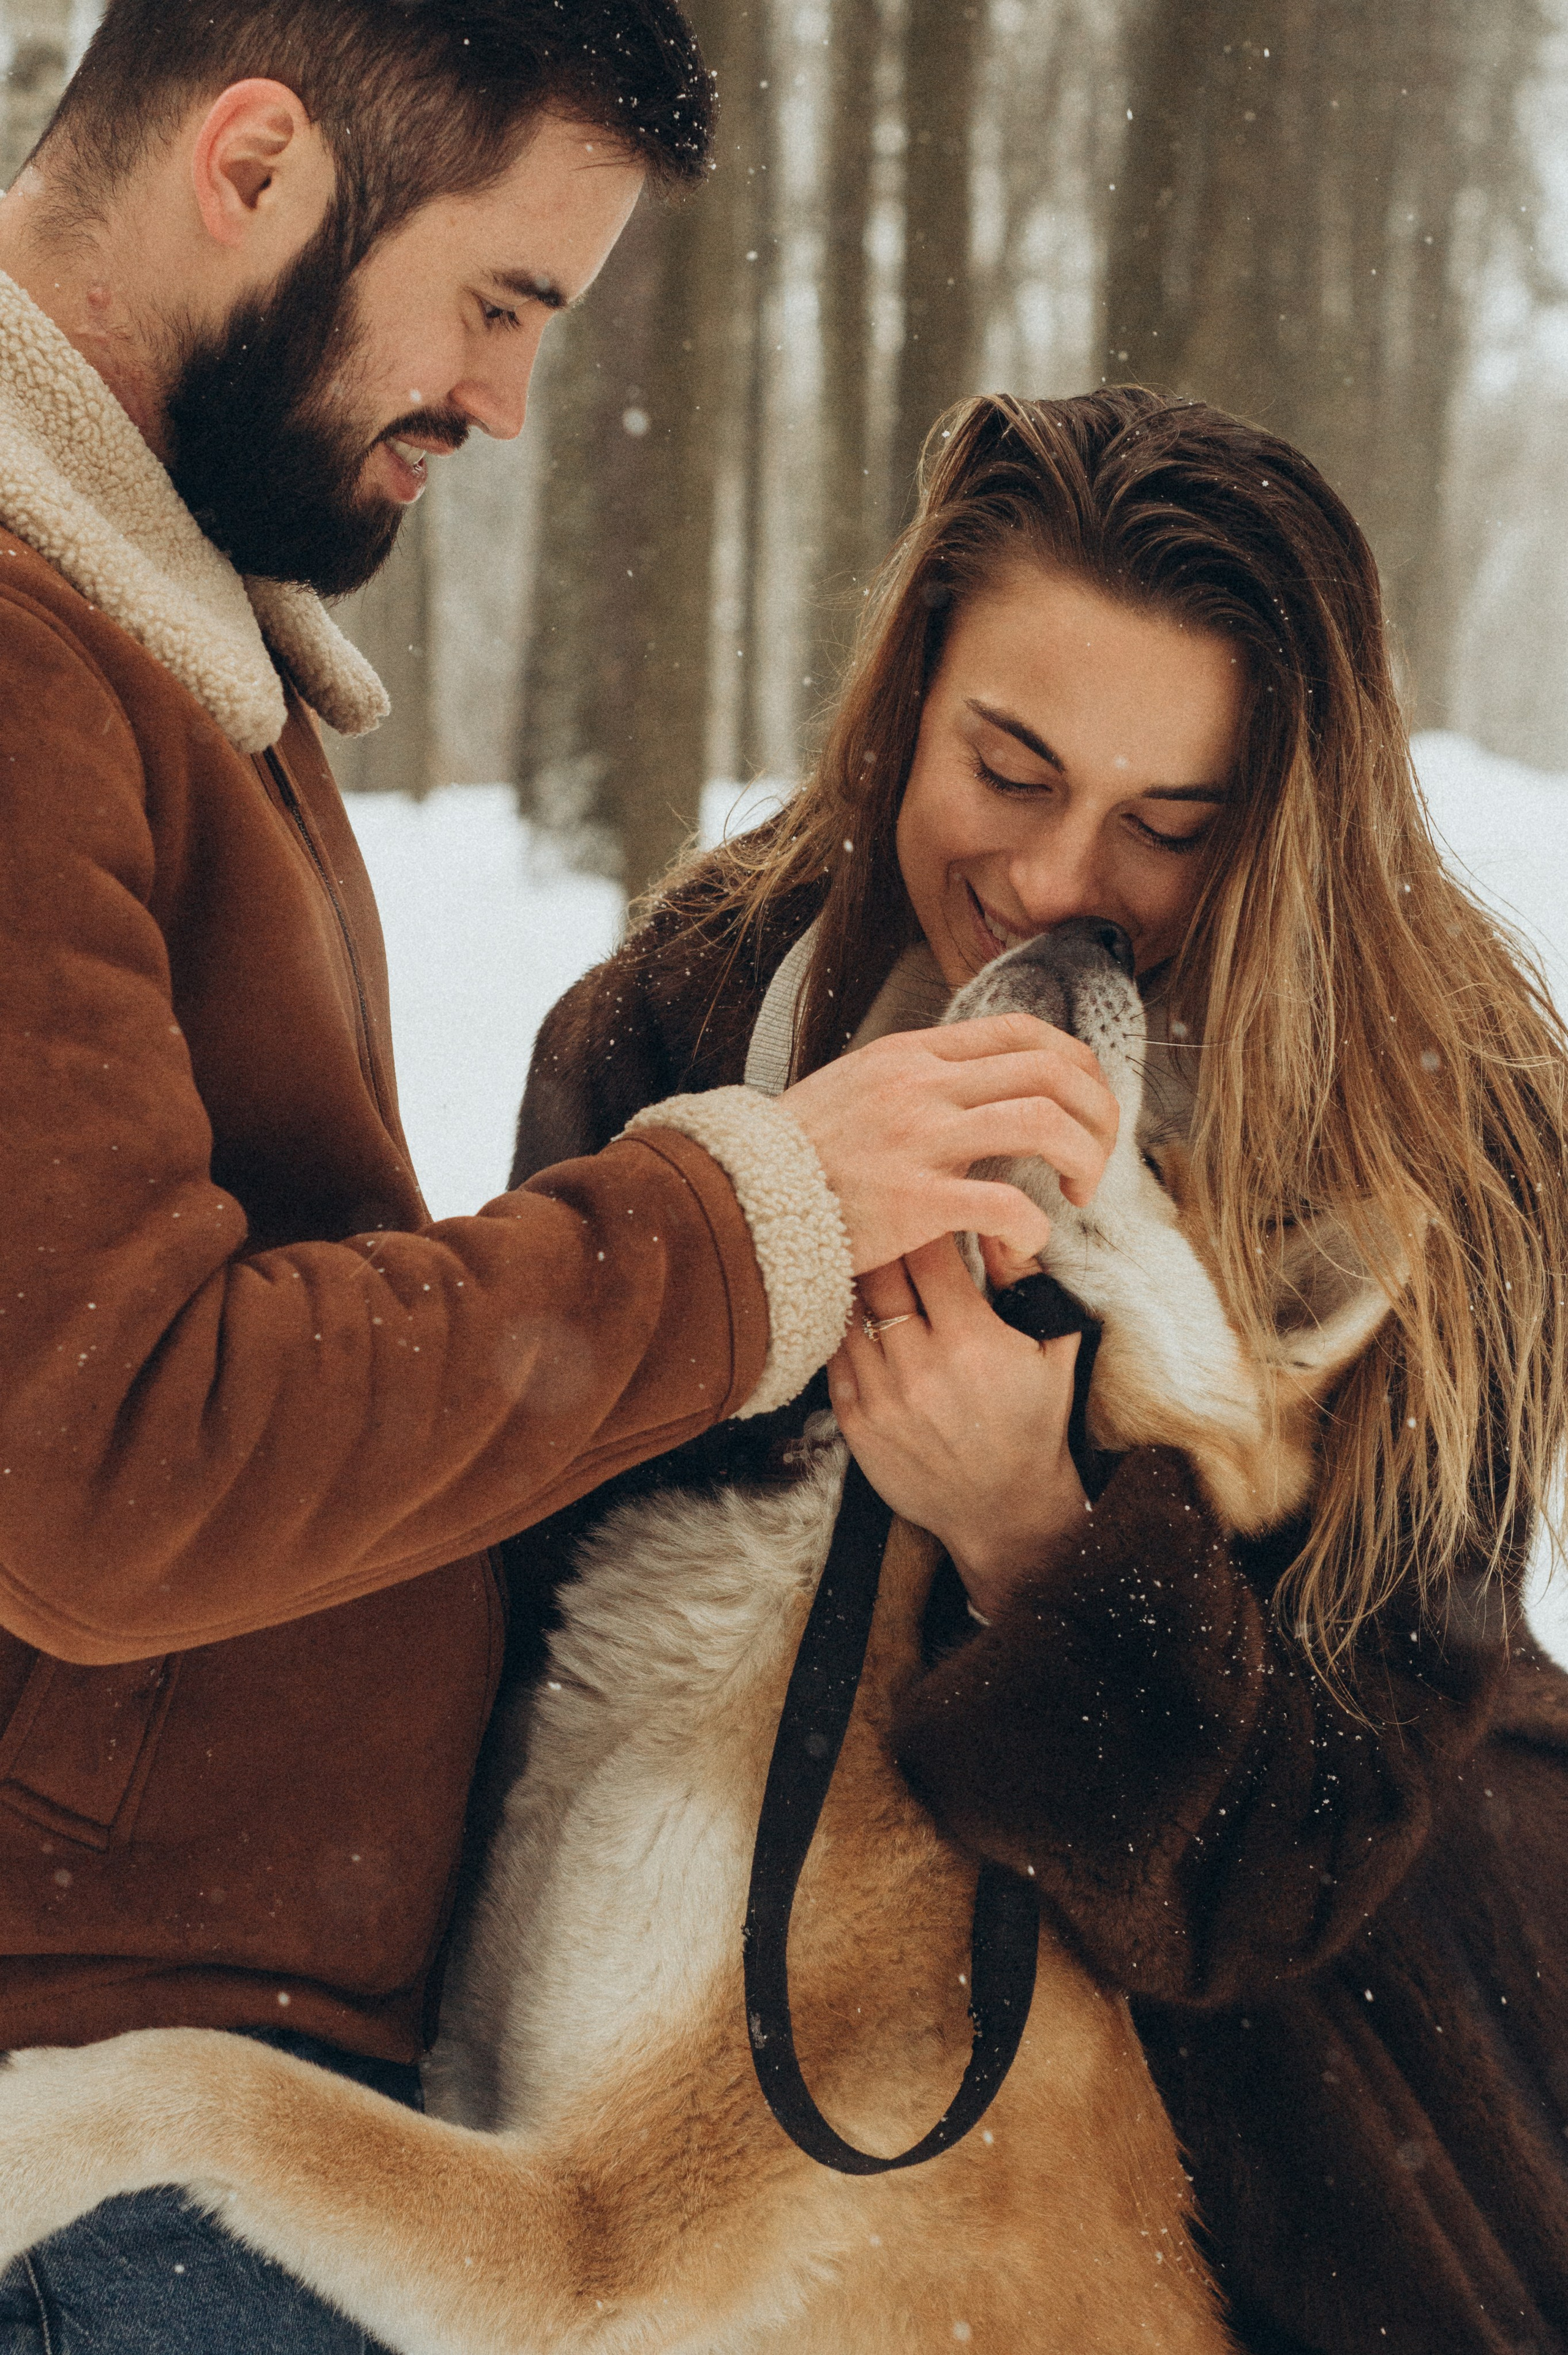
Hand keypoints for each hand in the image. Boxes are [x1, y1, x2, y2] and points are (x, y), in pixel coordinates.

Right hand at [782, 1014, 1117, 1276]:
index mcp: (912, 1054)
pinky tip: (1027, 1243)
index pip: (1024, 1032)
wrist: (735, 1199)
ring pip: (1042, 1122)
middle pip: (1051, 1070)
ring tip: (1077, 1193)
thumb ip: (913, 1079)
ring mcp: (919, 1140)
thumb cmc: (796, 1157)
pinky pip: (1006, 1204)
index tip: (1084, 1106)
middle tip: (1096, 1159)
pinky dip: (1034, 1225)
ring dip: (1083, 1157)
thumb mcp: (854, 1087)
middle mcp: (922, 1086)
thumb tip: (970, 1082)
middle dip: (1097, 1112)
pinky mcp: (914, 1201)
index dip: (1076, 1065)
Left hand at [826, 1235, 1090, 1621]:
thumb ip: (1024, 1279)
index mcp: (971, 1341)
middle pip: (879, 1274)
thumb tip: (997, 1221)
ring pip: (848, 1312)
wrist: (1005, 1509)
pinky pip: (833, 1357)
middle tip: (884, 1225)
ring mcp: (882, 1398)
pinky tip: (854, 1317)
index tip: (924, 1210)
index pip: (928, 1253)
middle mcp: (920, 1367)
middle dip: (883, 1243)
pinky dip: (841, 1330)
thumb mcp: (1052, 1346)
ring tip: (863, 1265)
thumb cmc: (1034, 1421)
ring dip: (855, 1283)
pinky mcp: (856, 1425)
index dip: (925, 1224)